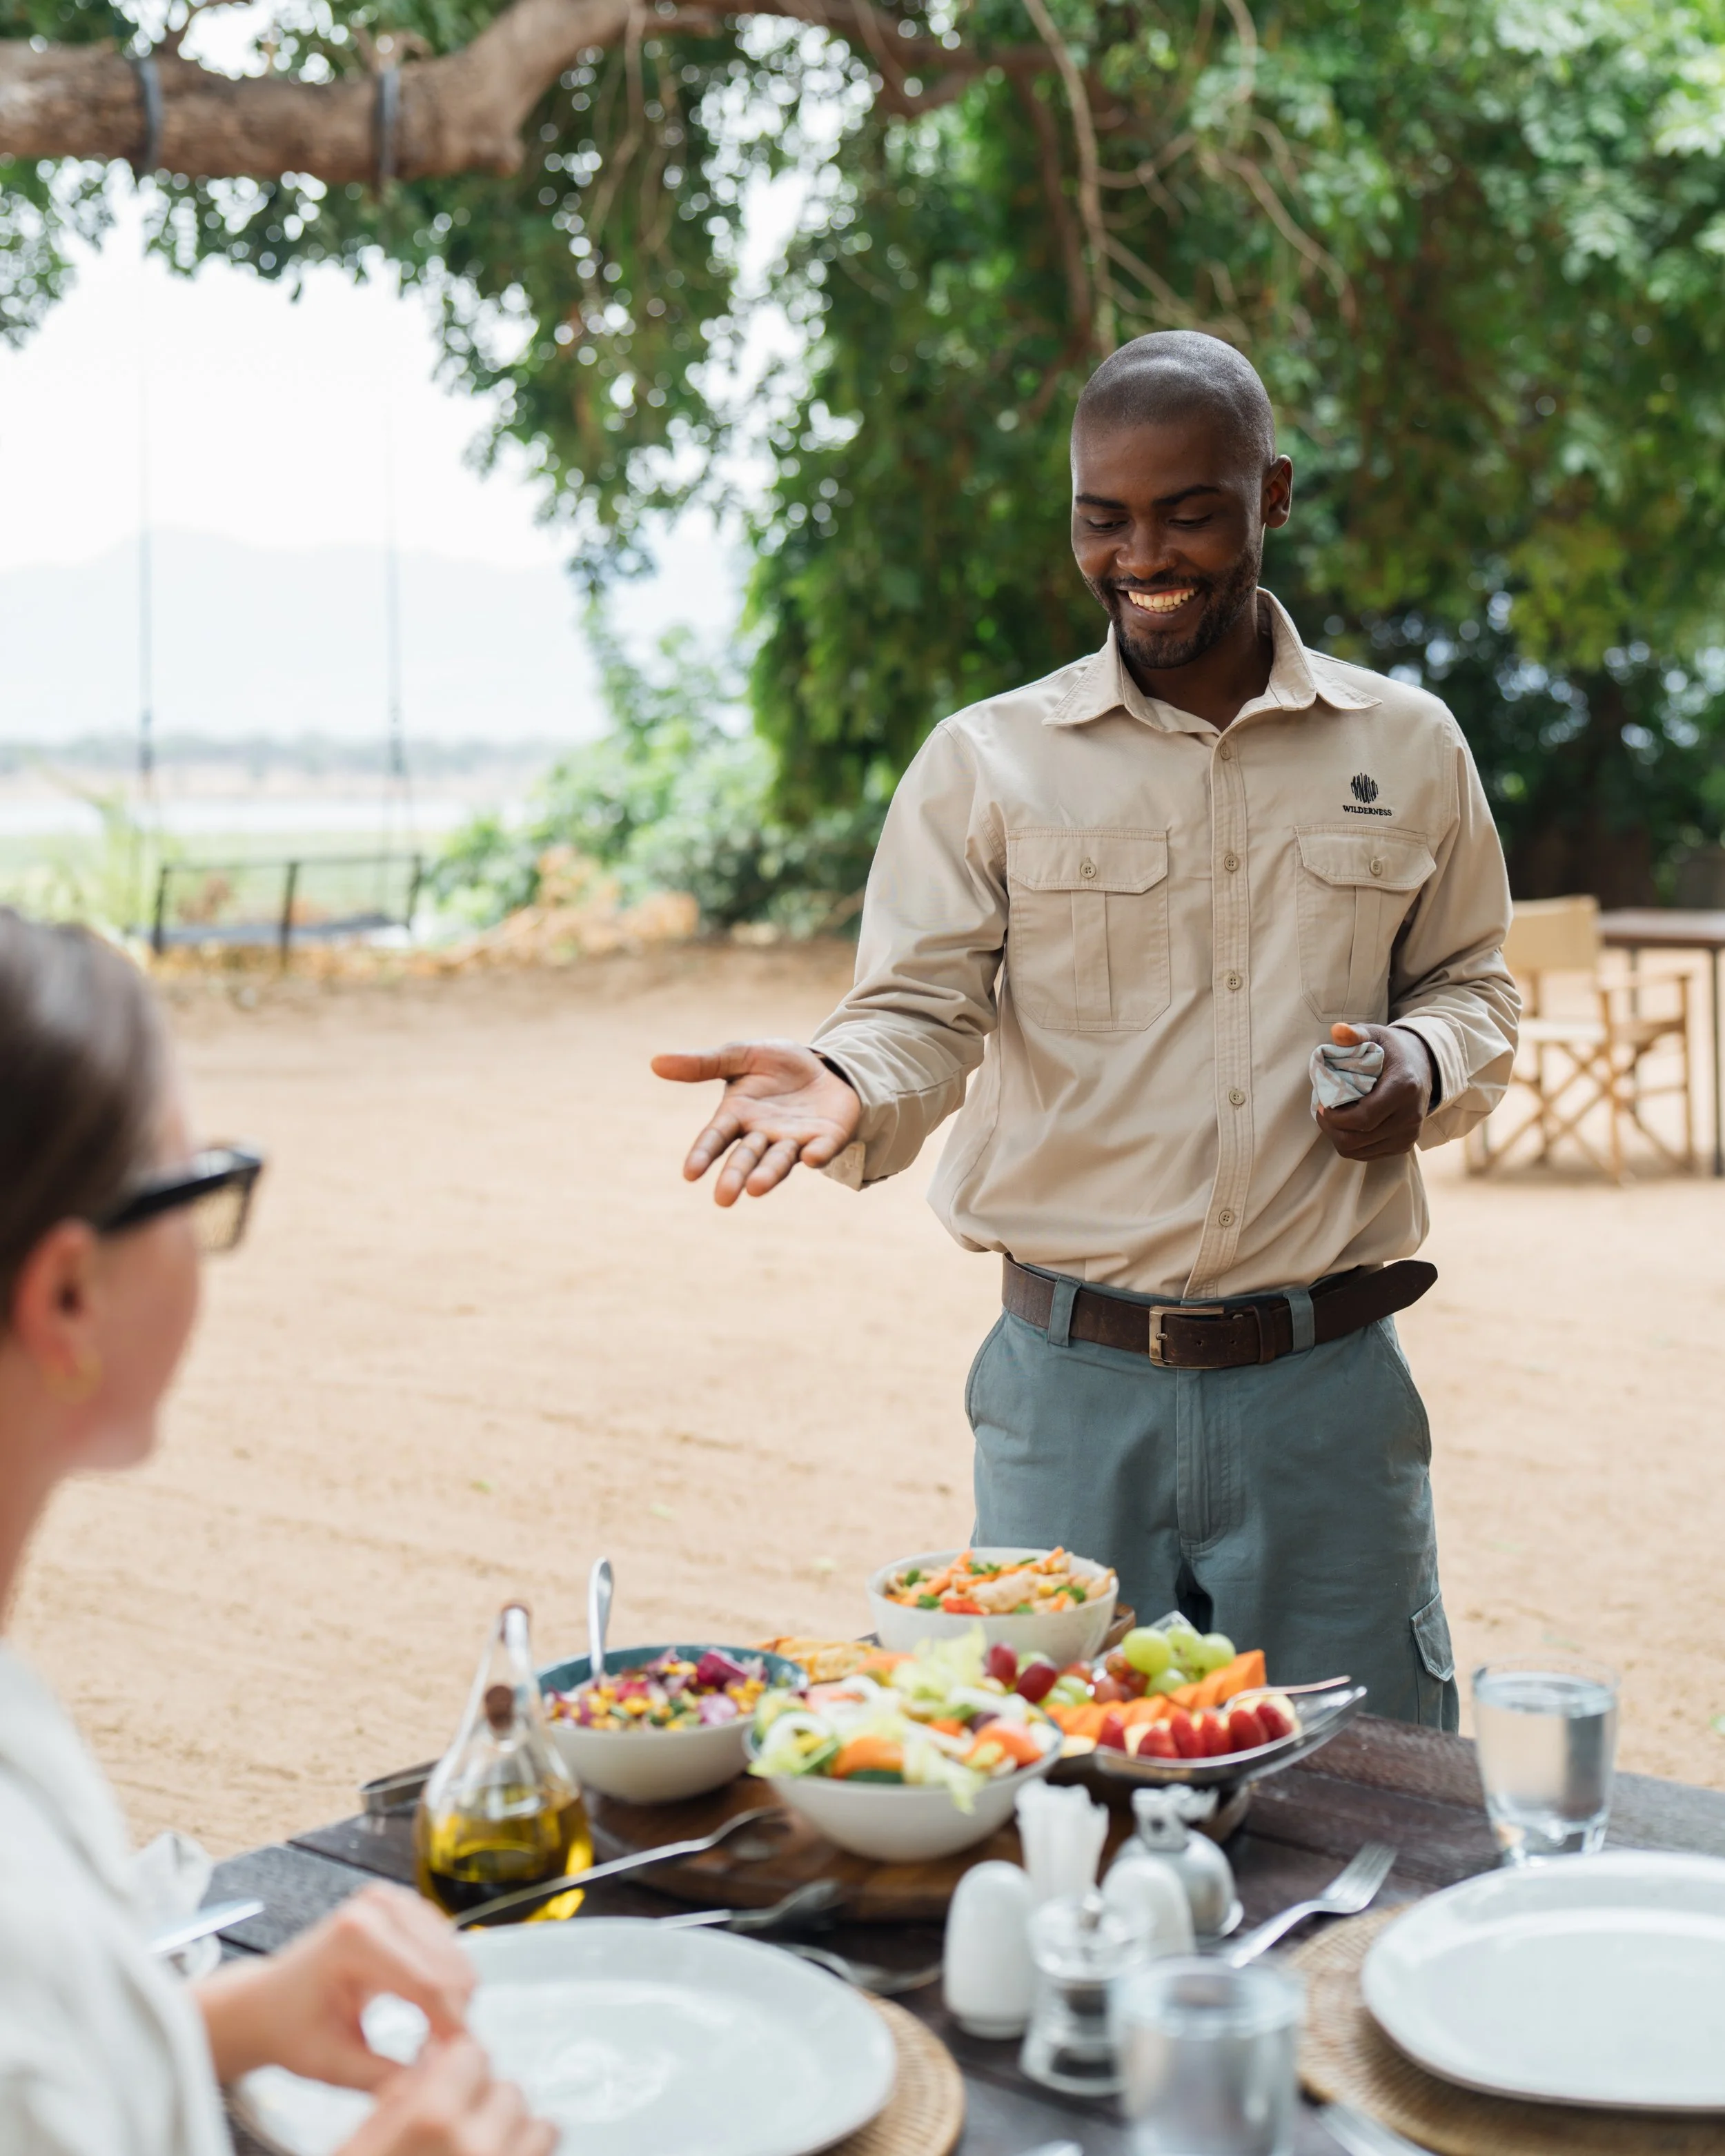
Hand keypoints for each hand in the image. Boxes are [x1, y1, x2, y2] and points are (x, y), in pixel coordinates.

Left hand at [194, 1883, 473, 2089]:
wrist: (267, 2003)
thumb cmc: (290, 2029)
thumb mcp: (331, 2064)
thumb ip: (383, 2076)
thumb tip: (435, 2079)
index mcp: (353, 1938)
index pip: (426, 1984)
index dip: (451, 2027)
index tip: (460, 2061)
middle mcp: (376, 1906)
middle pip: (448, 1967)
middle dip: (454, 2015)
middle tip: (441, 2055)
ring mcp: (390, 1899)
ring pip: (454, 1954)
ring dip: (454, 1998)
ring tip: (431, 2035)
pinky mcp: (401, 1904)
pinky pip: (447, 1944)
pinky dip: (447, 1980)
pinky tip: (428, 2007)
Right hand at [340, 2035, 554, 2155]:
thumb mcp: (357, 2144)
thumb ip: (395, 2098)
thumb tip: (430, 2060)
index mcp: (431, 2120)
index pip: (471, 2053)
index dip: (455, 2062)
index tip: (445, 2074)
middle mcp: (478, 2146)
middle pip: (508, 2088)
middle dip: (483, 2096)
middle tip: (458, 2117)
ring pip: (539, 2125)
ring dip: (513, 2127)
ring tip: (481, 2141)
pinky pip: (546, 2151)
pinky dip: (528, 2149)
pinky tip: (502, 2153)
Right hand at [650, 1039, 861, 1204]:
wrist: (825, 1066)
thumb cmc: (776, 1066)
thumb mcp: (740, 1056)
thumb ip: (703, 1064)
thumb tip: (655, 1062)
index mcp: (737, 1115)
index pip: (716, 1137)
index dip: (703, 1154)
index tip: (690, 1173)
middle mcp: (763, 1134)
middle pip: (746, 1157)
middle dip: (735, 1175)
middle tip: (724, 1197)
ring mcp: (794, 1140)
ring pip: (778, 1161)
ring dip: (769, 1174)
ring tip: (756, 1187)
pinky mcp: (826, 1138)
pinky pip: (821, 1149)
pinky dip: (817, 1154)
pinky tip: (811, 1158)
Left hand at [1315, 1022, 1435, 1161]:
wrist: (1423, 1065)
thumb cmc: (1392, 1050)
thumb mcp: (1376, 1034)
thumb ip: (1356, 1033)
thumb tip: (1337, 1031)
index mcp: (1403, 1088)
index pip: (1362, 1118)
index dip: (1334, 1117)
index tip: (1321, 1104)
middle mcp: (1410, 1116)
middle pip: (1356, 1140)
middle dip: (1331, 1129)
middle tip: (1322, 1111)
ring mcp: (1409, 1134)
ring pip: (1359, 1151)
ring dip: (1338, 1136)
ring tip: (1333, 1117)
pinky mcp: (1405, 1144)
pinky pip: (1368, 1154)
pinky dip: (1352, 1142)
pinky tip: (1348, 1124)